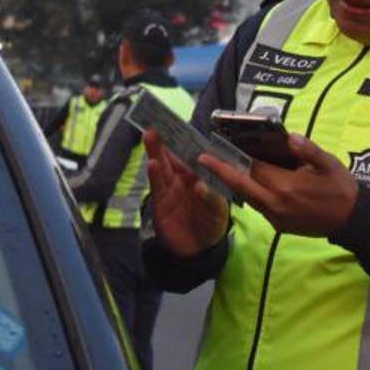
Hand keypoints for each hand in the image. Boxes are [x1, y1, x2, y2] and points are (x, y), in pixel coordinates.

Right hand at [143, 130, 229, 257]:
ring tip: (151, 134)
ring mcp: (170, 188)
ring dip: (156, 151)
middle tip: (158, 120)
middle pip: (173, 155)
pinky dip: (154, 175)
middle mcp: (183, 177)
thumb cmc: (211, 223)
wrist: (198, 249)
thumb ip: (211, 198)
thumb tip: (200, 185)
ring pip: (162, 166)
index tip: (179, 122)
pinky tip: (151, 163)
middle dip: (166, 138)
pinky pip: (157, 186)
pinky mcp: (160, 201)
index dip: (186, 138)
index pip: (192, 153)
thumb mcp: (218, 211)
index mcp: (199, 174)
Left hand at [199, 133, 357, 236]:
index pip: (252, 169)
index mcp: (286, 187)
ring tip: (222, 169)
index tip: (213, 149)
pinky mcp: (280, 226)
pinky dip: (252, 195)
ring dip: (235, 184)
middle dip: (222, 172)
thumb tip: (291, 138)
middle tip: (203, 159)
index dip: (232, 158)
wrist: (353, 220)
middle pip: (243, 186)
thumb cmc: (341, 188)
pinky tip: (249, 184)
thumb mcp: (329, 164)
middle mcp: (276, 205)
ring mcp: (276, 218)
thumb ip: (309, 151)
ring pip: (249, 199)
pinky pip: (260, 208)